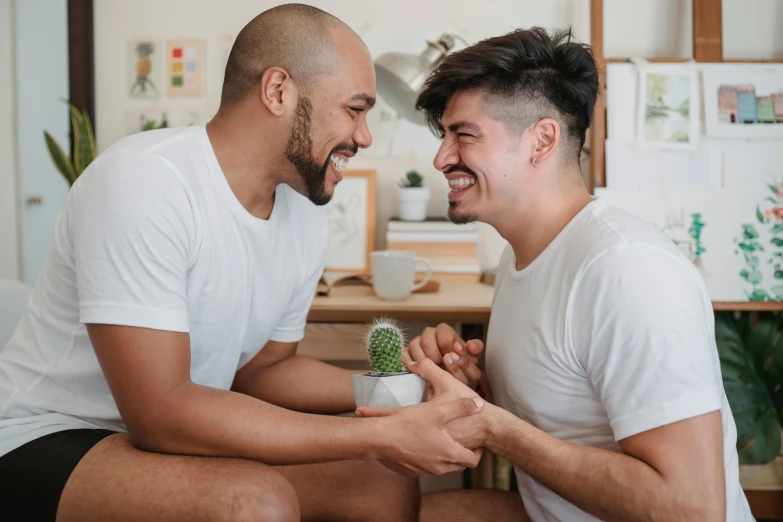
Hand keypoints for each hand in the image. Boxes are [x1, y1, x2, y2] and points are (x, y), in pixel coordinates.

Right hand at [356, 358, 488, 476]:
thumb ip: (461, 407)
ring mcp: (425, 472)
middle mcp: (439, 468)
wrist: (379, 439)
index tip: (475, 441)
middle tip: (459, 438)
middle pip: (459, 465)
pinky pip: (427, 467)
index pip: (474, 461)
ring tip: (440, 438)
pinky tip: (422, 444)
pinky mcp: (412, 472)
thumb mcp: (438, 410)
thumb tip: (480, 404)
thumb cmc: (409, 424)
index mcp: (450, 454)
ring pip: (443, 467)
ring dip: (445, 456)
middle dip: (462, 453)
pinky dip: (429, 459)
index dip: (478, 451)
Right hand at [405, 323, 484, 389]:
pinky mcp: (407, 351)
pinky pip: (404, 354)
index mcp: (444, 330)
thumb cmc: (460, 361)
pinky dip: (409, 362)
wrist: (450, 370)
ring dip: (424, 362)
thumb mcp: (471, 355)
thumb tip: (469, 345)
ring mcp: (416, 341)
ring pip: (415, 347)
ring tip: (432, 371)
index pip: (444, 339)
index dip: (449, 352)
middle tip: (442, 368)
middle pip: (427, 342)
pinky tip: (417, 371)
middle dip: (435, 358)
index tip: (452, 360)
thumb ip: (475, 348)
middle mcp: (429, 333)